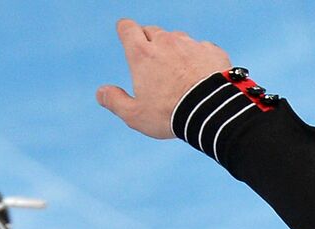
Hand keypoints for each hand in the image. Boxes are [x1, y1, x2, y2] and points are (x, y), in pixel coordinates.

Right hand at [96, 19, 232, 138]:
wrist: (213, 112)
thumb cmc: (171, 115)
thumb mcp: (136, 115)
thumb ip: (115, 101)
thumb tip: (101, 93)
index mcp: (142, 54)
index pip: (127, 27)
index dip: (125, 31)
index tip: (127, 38)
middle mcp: (166, 42)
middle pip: (152, 31)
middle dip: (150, 42)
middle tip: (153, 64)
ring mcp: (190, 44)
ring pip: (178, 38)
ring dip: (175, 49)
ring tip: (179, 73)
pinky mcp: (212, 51)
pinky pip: (202, 48)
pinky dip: (199, 58)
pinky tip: (201, 76)